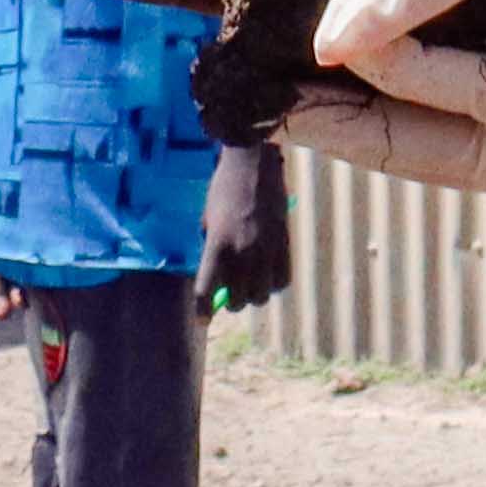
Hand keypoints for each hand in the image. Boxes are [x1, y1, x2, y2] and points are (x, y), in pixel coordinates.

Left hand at [198, 143, 291, 313]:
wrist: (253, 164)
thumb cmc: (223, 188)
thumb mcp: (207, 219)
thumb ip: (211, 248)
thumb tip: (215, 277)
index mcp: (217, 245)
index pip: (207, 289)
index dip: (203, 311)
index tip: (201, 322)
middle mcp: (242, 252)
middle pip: (237, 299)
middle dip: (230, 302)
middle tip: (228, 296)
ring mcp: (265, 250)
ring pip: (261, 295)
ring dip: (252, 296)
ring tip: (249, 287)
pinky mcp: (284, 245)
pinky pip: (282, 281)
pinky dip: (273, 286)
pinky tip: (267, 278)